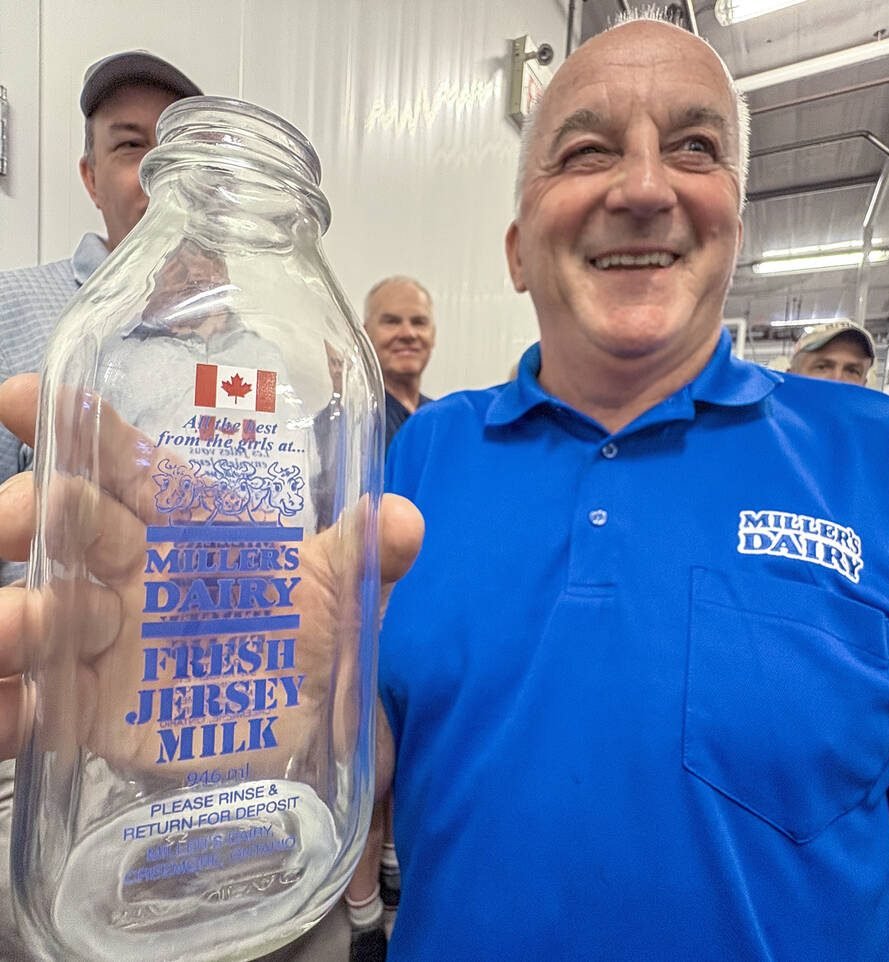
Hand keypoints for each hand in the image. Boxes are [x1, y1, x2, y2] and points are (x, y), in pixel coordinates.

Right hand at [0, 373, 421, 777]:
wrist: (305, 726)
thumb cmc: (311, 637)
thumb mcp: (346, 592)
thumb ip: (372, 556)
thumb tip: (405, 520)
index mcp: (185, 527)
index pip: (127, 466)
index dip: (80, 427)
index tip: (21, 397)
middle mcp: (131, 572)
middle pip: (63, 524)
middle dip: (29, 511)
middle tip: (21, 518)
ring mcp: (100, 640)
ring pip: (34, 610)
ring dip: (14, 612)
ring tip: (23, 623)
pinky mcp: (84, 712)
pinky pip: (28, 704)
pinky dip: (6, 707)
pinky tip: (8, 711)